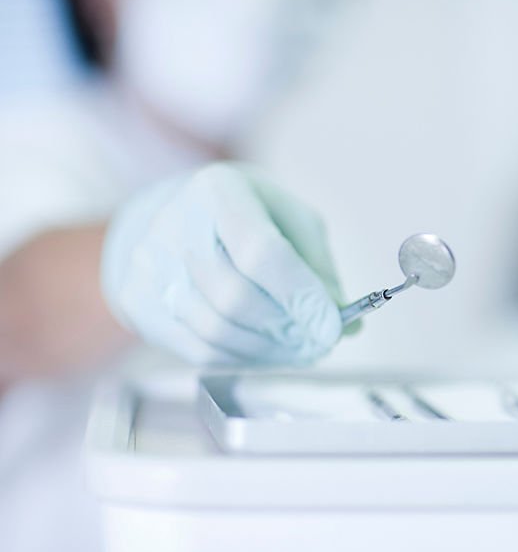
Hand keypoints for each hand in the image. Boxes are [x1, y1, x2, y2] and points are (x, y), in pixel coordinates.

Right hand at [102, 164, 347, 364]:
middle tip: (321, 343)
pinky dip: (242, 359)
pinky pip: (196, 350)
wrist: (175, 215)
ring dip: (268, 351)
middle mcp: (174, 224)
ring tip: (300, 349)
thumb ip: (320, 269)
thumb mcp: (292, 221)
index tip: (332, 328)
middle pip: (235, 297)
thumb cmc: (247, 216)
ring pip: (215, 331)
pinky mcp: (137, 301)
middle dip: (287, 330)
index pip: (260, 251)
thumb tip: (345, 323)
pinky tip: (267, 352)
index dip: (299, 296)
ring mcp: (149, 265)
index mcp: (218, 191)